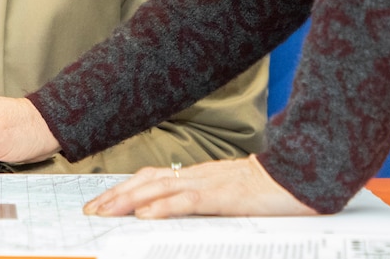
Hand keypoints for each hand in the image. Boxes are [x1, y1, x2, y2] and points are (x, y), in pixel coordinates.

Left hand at [83, 154, 317, 217]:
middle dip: (114, 196)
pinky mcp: (223, 195)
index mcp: (197, 175)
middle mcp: (197, 175)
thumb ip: (203, 201)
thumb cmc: (268, 190)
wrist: (300, 175)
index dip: (123, 188)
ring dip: (128, 201)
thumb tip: (174, 215)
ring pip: (159, 189)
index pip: (151, 178)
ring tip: (104, 213)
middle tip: (89, 211)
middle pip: (146, 181)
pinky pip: (187, 200)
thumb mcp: (229, 196)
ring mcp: (209, 183)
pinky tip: (145, 215)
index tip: (99, 203)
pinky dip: (163, 207)